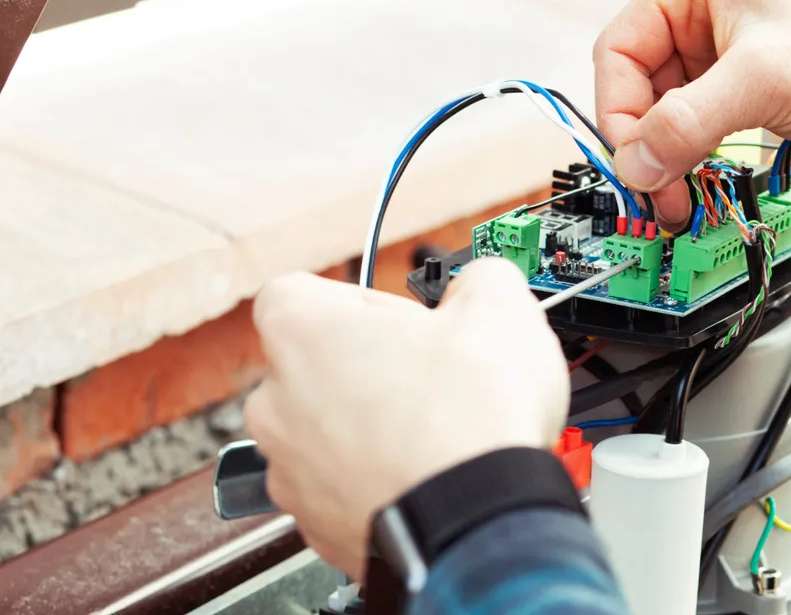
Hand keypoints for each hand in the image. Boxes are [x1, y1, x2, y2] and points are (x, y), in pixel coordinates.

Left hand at [243, 258, 568, 577]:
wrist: (477, 524)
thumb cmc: (471, 420)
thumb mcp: (501, 307)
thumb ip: (479, 277)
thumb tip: (483, 283)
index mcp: (302, 333)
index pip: (299, 291)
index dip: (357, 299)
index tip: (402, 317)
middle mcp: (277, 402)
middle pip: (311, 363)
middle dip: (367, 365)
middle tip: (429, 373)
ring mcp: (290, 470)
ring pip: (324, 429)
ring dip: (370, 425)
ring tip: (436, 429)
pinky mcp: (317, 524)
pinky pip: (341, 484)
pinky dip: (377, 477)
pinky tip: (429, 472)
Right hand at [594, 0, 790, 225]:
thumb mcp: (766, 79)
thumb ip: (688, 123)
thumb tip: (634, 165)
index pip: (620, 48)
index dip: (619, 111)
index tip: (633, 162)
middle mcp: (703, 8)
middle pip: (638, 86)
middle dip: (644, 144)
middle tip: (657, 194)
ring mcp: (724, 52)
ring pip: (664, 114)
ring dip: (666, 160)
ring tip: (680, 201)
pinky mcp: (746, 90)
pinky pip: (695, 129)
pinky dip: (690, 161)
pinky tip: (697, 188)